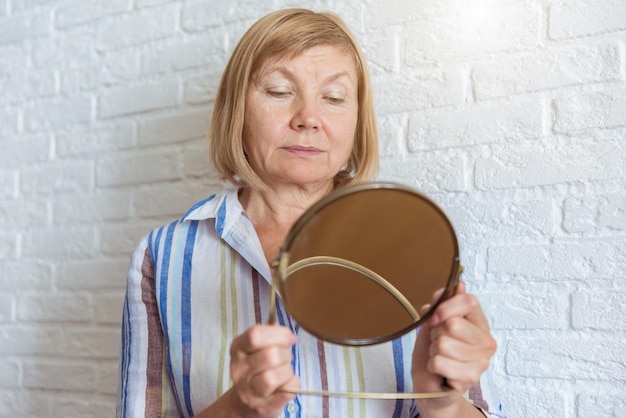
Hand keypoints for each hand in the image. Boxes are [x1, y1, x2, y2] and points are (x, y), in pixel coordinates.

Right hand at [228, 325, 299, 417]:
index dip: (279, 334)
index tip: (289, 338)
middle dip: (286, 354)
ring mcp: (249, 391)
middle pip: (271, 355)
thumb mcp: (255, 349)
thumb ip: (271, 337)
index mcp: (238, 348)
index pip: (256, 335)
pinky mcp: (262, 406)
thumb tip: (291, 337)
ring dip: (287, 371)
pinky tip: (288, 382)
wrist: (245, 402)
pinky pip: (287, 391)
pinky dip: (293, 384)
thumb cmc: (256, 369)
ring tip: (285, 371)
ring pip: (274, 377)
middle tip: (285, 357)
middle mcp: (239, 369)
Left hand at [411, 282, 495, 413]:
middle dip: (436, 334)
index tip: (434, 319)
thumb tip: (457, 285)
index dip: (445, 307)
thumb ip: (441, 304)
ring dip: (434, 351)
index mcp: (479, 323)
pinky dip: (433, 366)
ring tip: (440, 357)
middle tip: (439, 344)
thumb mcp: (432, 324)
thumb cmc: (433, 353)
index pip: (468, 301)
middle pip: (453, 324)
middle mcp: (486, 340)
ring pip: (444, 344)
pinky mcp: (471, 378)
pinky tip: (441, 371)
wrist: (430, 385)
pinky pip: (439, 362)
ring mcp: (482, 360)